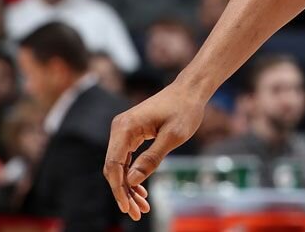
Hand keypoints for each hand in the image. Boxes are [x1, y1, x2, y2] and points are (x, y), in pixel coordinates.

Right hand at [105, 83, 205, 219]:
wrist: (190, 90)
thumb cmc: (185, 110)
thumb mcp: (173, 137)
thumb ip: (151, 158)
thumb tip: (131, 181)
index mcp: (125, 127)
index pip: (114, 165)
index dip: (119, 189)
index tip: (128, 207)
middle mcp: (119, 129)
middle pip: (114, 168)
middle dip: (124, 192)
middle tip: (137, 213)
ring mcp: (124, 131)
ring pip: (120, 166)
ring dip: (129, 186)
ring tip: (142, 206)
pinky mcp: (131, 134)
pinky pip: (127, 159)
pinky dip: (133, 175)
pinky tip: (141, 191)